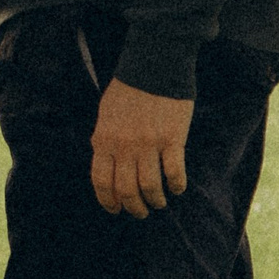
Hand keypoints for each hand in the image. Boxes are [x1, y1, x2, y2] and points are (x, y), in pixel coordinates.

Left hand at [90, 79, 191, 218]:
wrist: (154, 66)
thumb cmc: (128, 89)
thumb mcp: (105, 115)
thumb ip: (104, 140)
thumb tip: (104, 164)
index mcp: (103, 140)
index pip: (101, 182)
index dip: (108, 202)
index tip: (115, 210)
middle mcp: (124, 147)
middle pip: (126, 191)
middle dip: (134, 208)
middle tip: (141, 212)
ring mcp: (148, 144)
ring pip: (150, 188)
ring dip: (155, 201)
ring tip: (159, 202)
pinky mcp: (172, 140)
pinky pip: (174, 173)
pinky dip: (176, 186)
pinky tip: (177, 188)